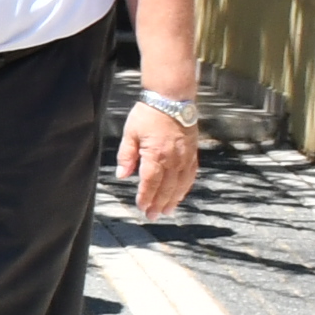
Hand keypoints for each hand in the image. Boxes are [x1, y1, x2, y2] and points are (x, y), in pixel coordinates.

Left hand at [114, 100, 197, 220]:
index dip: (145, 197)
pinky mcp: (192, 153)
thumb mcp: (130, 133)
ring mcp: (185, 157)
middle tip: (152, 216)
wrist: (172, 98)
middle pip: (166, 188)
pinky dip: (185, 188)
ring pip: (180, 185)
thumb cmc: (148, 114)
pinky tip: (180, 194)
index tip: (141, 207)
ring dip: (173, 200)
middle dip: (158, 204)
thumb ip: (126, 156)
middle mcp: (173, 159)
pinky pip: (190, 176)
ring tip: (167, 211)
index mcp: (155, 155)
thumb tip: (122, 175)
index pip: (150, 183)